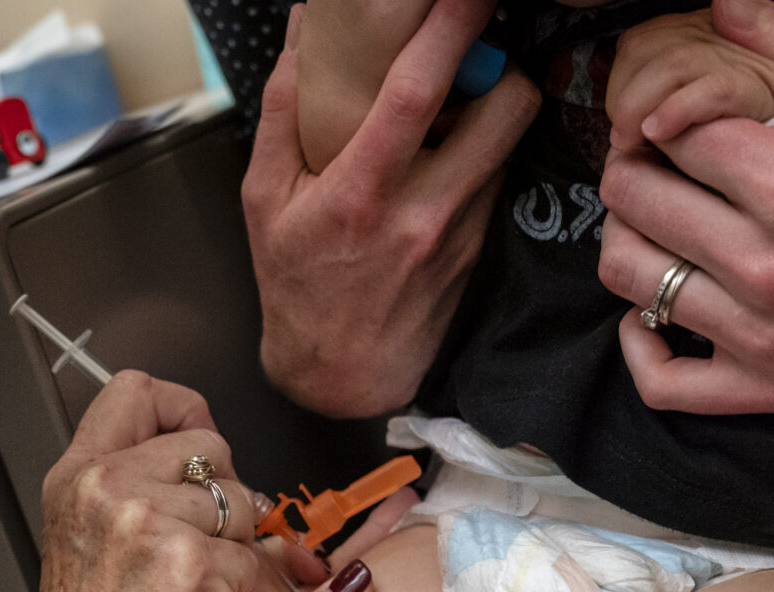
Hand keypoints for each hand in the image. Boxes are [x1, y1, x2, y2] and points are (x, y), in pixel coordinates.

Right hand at [16, 372, 264, 591]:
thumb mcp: (83, 542)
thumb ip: (130, 485)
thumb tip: (198, 446)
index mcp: (77, 476)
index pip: (136, 390)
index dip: (182, 408)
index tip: (195, 446)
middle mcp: (107, 488)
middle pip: (207, 444)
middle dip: (222, 496)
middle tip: (201, 549)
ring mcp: (150, 523)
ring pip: (242, 502)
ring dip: (242, 550)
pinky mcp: (194, 567)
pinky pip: (257, 562)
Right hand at [245, 1, 539, 417]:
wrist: (337, 375)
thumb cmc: (293, 281)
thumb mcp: (263, 196)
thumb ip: (284, 107)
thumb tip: (305, 28)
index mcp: (360, 192)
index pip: (418, 93)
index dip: (450, 30)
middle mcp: (422, 211)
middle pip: (506, 109)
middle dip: (504, 64)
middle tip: (475, 53)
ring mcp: (461, 233)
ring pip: (509, 141)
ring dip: (494, 109)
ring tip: (458, 104)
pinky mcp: (480, 249)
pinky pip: (497, 178)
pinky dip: (483, 153)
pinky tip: (449, 156)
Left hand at [598, 0, 773, 413]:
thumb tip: (728, 5)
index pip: (676, 136)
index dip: (666, 112)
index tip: (682, 109)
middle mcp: (772, 272)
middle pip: (638, 203)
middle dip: (639, 164)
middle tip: (665, 152)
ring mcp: (770, 338)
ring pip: (633, 281)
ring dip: (630, 235)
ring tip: (664, 212)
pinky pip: (669, 384)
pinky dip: (644, 345)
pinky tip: (658, 306)